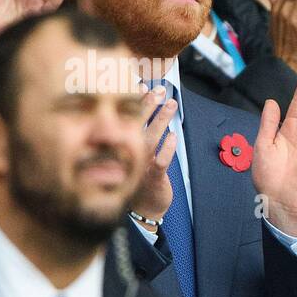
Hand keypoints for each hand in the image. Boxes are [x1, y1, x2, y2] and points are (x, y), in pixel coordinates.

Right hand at [130, 86, 177, 224]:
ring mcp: (140, 166)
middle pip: (136, 125)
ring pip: (150, 139)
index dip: (135, 102)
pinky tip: (173, 136)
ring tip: (172, 103)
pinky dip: (167, 149)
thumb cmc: (141, 181)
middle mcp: (128, 155)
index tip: (140, 84)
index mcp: (123, 148)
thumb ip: (138, 137)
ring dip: (161, 120)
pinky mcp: (153, 178)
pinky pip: (160, 162)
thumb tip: (145, 112)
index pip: (126, 120)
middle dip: (148, 105)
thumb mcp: (135, 158)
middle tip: (158, 89)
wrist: (143, 211)